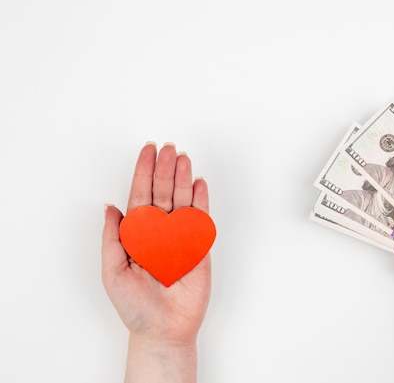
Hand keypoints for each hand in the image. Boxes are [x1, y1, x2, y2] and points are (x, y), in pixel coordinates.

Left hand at [102, 142, 210, 382]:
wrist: (164, 329)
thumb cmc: (135, 305)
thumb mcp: (112, 271)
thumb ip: (112, 238)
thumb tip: (109, 207)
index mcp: (138, 234)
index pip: (140, 195)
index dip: (142, 173)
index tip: (147, 151)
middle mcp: (159, 231)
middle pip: (162, 192)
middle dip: (165, 169)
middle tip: (168, 148)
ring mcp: (180, 237)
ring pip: (182, 200)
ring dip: (183, 178)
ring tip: (183, 158)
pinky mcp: (199, 246)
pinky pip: (201, 219)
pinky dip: (201, 201)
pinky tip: (199, 183)